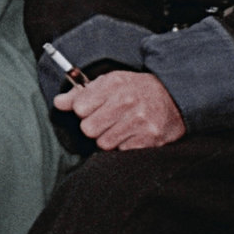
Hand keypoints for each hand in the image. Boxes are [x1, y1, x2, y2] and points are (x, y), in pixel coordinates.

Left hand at [55, 69, 185, 150]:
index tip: (91, 110)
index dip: (82, 111)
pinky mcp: (151, 139)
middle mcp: (127, 102)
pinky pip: (122, 151)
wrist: (174, 98)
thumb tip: (58, 103)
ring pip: (104, 143)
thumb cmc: (136, 90)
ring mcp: (140, 122)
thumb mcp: (109, 83)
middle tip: (105, 121)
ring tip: (119, 128)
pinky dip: (124, 146)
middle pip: (88, 128)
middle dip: (93, 127)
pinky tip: (131, 135)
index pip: (79, 108)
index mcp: (114, 85)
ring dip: (108, 138)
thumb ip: (80, 93)